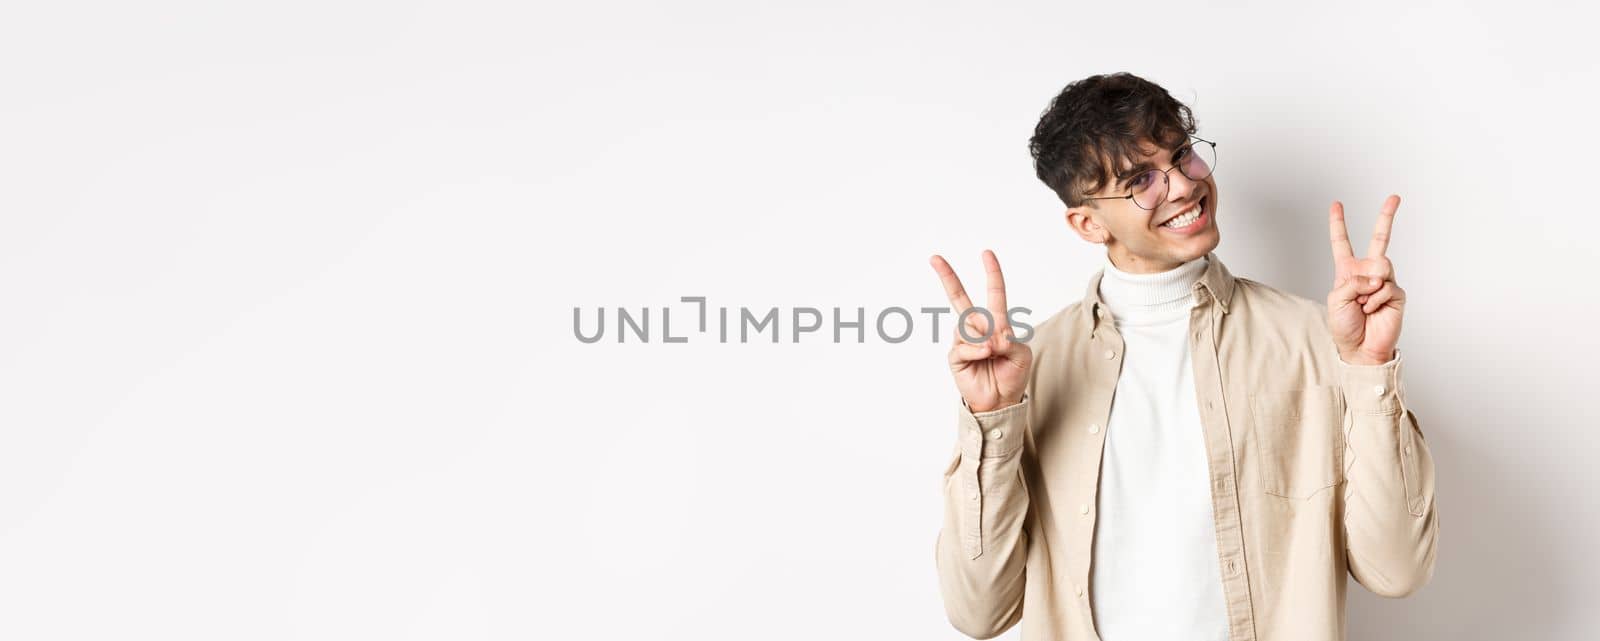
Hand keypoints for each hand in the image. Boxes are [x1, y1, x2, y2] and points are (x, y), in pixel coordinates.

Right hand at [929, 250, 1032, 412]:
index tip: (986, 253)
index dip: (991, 273)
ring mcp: (964, 341)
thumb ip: (1011, 340)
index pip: (993, 293)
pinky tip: (984, 356)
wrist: (1001, 401)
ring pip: (967, 327)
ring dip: (984, 339)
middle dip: (947, 277)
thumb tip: (990, 337)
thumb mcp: (1022, 354)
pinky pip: (963, 346)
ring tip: (993, 353)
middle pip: (959, 298)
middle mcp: (977, 328)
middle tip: (934, 257)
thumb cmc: (1012, 375)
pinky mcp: (955, 356)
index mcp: (995, 323)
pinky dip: (976, 351)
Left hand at [1326, 195, 1405, 365]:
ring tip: (1363, 305)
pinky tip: (1373, 311)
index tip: (1336, 204)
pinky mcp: (1397, 292)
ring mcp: (1384, 281)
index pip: (1342, 242)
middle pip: (1379, 239)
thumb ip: (1351, 281)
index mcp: (1347, 271)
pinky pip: (1385, 287)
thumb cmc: (1345, 325)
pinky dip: (1375, 300)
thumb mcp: (1336, 299)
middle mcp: (1367, 272)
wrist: (1360, 348)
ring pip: (1380, 267)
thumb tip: (1375, 276)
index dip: (1338, 223)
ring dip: (1367, 288)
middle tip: (1394, 197)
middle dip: (1387, 216)